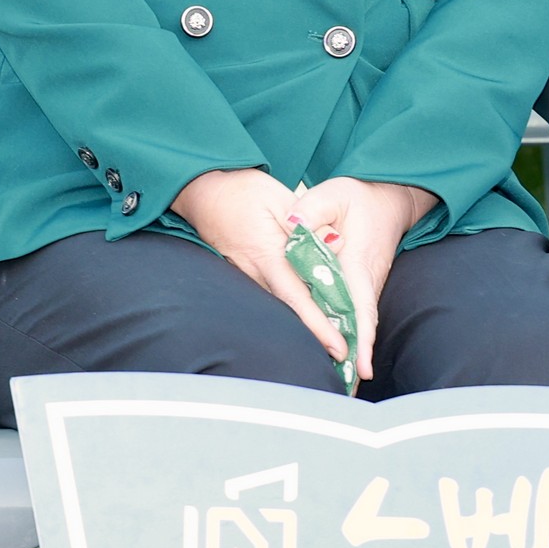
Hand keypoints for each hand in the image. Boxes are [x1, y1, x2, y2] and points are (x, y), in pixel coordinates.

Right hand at [175, 166, 346, 363]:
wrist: (204, 188)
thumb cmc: (243, 190)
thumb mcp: (281, 198)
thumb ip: (308, 223)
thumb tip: (334, 241)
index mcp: (267, 254)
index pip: (298, 298)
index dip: (319, 325)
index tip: (340, 346)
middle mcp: (254, 272)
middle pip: (290, 312)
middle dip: (316, 337)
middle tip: (344, 358)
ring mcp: (245, 276)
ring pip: (280, 308)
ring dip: (304, 328)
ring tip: (332, 348)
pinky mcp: (243, 274)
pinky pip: (270, 298)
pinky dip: (290, 311)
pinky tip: (306, 320)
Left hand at [284, 177, 437, 381]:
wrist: (391, 195)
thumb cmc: (360, 195)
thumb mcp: (333, 194)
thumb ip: (311, 210)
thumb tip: (292, 227)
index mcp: (358, 261)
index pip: (359, 305)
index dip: (360, 338)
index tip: (360, 367)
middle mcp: (367, 278)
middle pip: (363, 324)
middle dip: (358, 358)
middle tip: (349, 392)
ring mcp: (368, 283)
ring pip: (361, 322)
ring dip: (355, 352)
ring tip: (346, 386)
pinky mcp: (363, 283)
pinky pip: (357, 314)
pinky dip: (353, 337)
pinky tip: (344, 358)